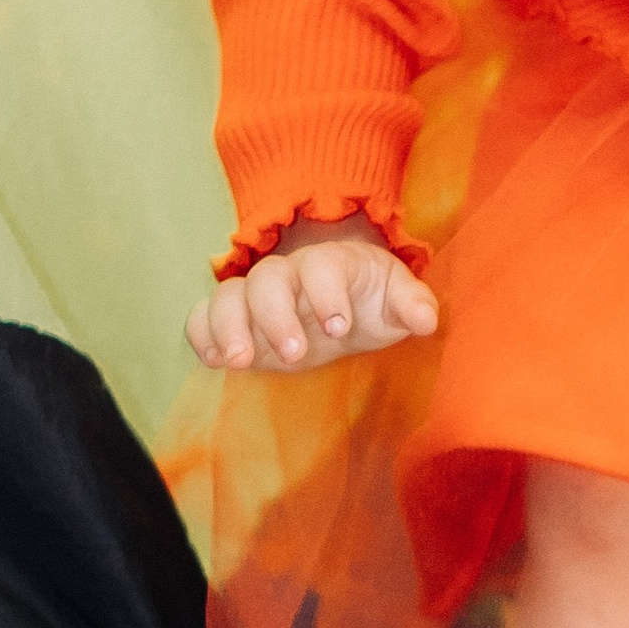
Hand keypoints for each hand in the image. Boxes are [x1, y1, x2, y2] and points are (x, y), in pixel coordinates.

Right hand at [187, 215, 439, 370]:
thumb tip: (426, 320)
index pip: (322, 267)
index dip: (326, 294)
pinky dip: (201, 335)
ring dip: (229, 327)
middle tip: (293, 355)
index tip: (338, 328)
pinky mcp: (232, 319)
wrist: (337, 303)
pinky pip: (202, 316)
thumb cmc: (368, 299)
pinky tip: (213, 362)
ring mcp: (254, 296)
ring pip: (227, 295)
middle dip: (275, 316)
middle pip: (268, 280)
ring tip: (239, 363)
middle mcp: (287, 275)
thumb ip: (412, 305)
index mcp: (330, 264)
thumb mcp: (395, 299)